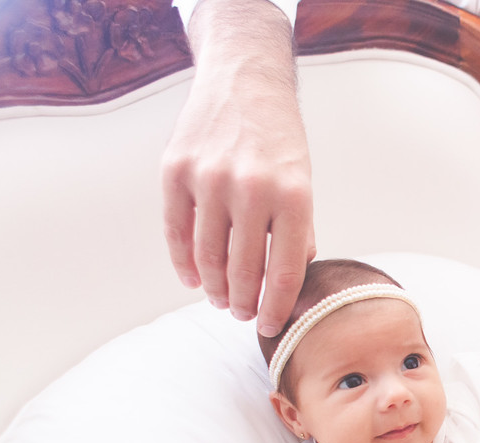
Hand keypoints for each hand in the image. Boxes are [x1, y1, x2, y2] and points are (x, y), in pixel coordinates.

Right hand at [161, 0, 315, 335]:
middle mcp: (251, 188)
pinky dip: (184, 262)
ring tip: (222, 300)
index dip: (275, 307)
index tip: (269, 326)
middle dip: (244, 302)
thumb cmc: (279, 138)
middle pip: (243, 270)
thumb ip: (298, 232)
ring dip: (214, 287)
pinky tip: (193, 279)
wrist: (245, 79)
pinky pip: (177, 231)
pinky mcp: (176, 170)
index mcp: (293, 196)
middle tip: (243, 314)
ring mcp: (209, 178)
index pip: (284, 271)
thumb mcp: (304, 181)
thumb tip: (287, 285)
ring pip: (207, 257)